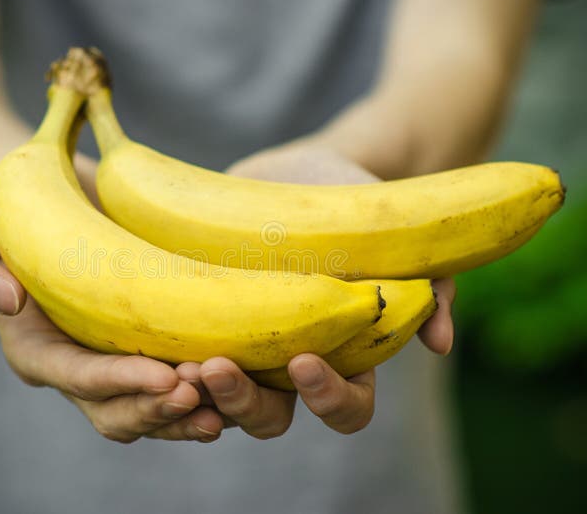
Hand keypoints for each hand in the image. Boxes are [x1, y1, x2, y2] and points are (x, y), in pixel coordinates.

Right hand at [0, 158, 224, 442]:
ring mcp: (113, 352)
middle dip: (161, 408)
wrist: (37, 190)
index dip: (118, 386)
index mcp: (32, 344)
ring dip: (191, 407)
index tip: (167, 378)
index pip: (74, 380)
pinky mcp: (145, 333)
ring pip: (153, 406)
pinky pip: (177, 375)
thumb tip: (5, 301)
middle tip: (205, 387)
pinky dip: (208, 385)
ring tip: (230, 394)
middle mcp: (75, 360)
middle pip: (118, 410)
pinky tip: (242, 375)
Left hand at [178, 135, 455, 437]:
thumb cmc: (359, 207)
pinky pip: (178, 356)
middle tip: (213, 368)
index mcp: (342, 355)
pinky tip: (146, 344)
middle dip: (242, 402)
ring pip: (216, 400)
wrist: (299, 170)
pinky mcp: (200, 318)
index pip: (346, 406)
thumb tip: (441, 343)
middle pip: (269, 416)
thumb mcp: (401, 237)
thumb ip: (430, 287)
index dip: (328, 397)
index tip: (305, 361)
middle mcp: (288, 362)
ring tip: (177, 364)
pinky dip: (161, 363)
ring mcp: (241, 343)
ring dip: (197, 392)